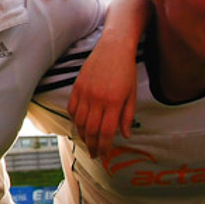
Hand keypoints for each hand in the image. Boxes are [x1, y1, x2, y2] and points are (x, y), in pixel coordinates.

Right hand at [67, 33, 136, 157]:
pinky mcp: (77, 86)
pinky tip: (79, 125)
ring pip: (80, 122)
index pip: (106, 132)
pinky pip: (72, 109)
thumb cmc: (126, 71)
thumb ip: (127, 116)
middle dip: (92, 146)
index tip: (104, 156)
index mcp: (114, 102)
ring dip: (83, 135)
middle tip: (94, 155)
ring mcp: (85, 92)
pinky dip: (74, 120)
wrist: (113, 47)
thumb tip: (125, 135)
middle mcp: (97, 99)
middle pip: (91, 130)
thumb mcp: (132, 95)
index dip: (104, 147)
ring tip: (87, 143)